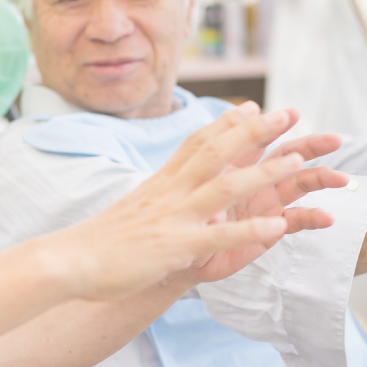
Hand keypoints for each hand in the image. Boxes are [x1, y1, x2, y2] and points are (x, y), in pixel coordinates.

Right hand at [44, 104, 325, 300]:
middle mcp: (169, 192)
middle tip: (290, 113)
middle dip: (256, 131)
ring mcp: (173, 218)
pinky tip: (278, 227)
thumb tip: (170, 184)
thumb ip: (159, 193)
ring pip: (225, 188)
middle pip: (217, 151)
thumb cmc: (101, 241)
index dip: (229, 122)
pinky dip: (249, 231)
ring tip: (298, 161)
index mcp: (161, 182)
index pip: (198, 141)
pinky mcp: (174, 248)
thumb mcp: (134, 207)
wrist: (68, 261)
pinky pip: (217, 237)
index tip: (255, 106)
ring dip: (263, 172)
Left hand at [189, 121, 345, 282]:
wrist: (179, 251)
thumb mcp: (190, 192)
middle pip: (286, 155)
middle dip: (310, 146)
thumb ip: (207, 181)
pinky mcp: (271, 229)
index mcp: (235, 161)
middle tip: (334, 140)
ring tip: (341, 179)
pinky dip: (312, 218)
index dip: (273, 126)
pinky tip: (327, 217)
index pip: (257, 137)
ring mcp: (265, 202)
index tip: (290, 114)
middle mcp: (254, 178)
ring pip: (298, 184)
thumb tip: (216, 176)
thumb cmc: (184, 216)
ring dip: (320, 179)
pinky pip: (295, 221)